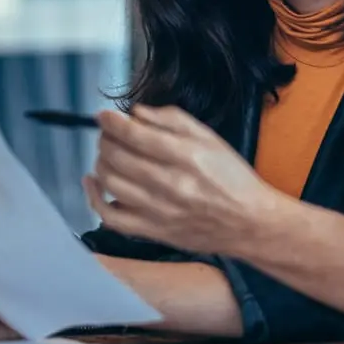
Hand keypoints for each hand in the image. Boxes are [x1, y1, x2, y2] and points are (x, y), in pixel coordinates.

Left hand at [83, 105, 286, 257]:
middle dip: (106, 139)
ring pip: (110, 181)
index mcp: (186, 156)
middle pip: (117, 156)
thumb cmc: (232, 179)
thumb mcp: (210, 139)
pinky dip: (95, 198)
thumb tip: (136, 112)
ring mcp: (158, 210)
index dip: (111, 122)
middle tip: (109, 134)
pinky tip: (94, 182)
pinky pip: (111, 216)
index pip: (134, 135)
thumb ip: (172, 120)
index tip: (104, 116)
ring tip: (108, 154)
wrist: (249, 223)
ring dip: (101, 162)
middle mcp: (169, 184)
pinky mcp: (152, 231)